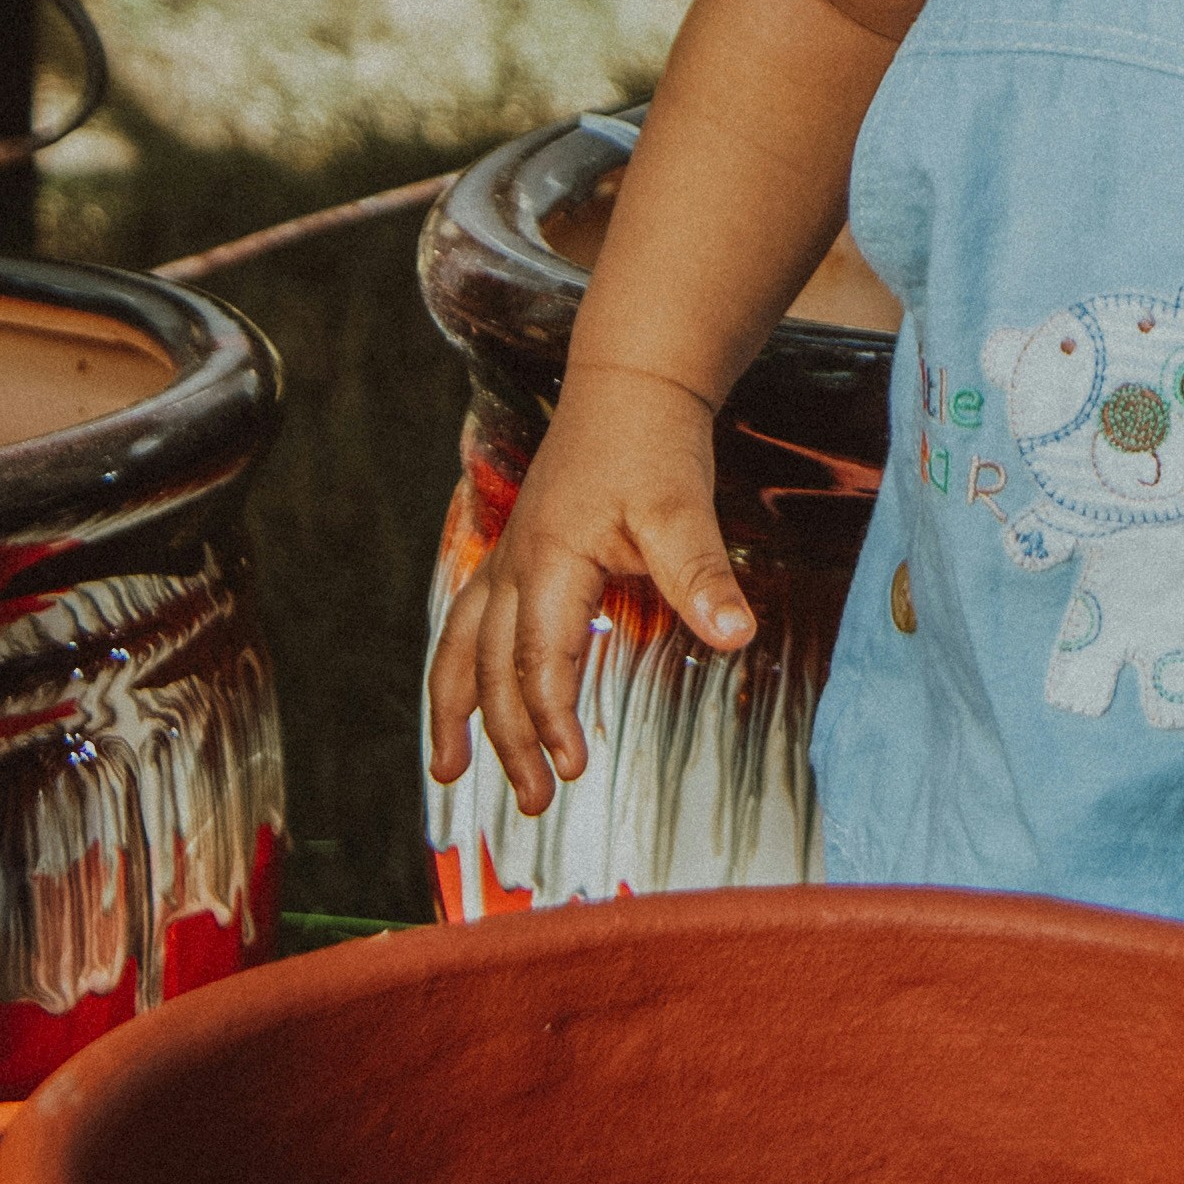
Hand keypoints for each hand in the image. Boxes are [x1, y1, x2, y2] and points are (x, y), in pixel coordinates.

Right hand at [425, 361, 750, 814]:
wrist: (631, 381)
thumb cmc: (654, 444)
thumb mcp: (683, 506)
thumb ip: (701, 574)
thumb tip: (736, 636)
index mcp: (551, 560)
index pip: (541, 659)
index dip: (551, 718)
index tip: (572, 770)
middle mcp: (515, 564)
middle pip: (495, 667)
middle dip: (509, 738)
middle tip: (535, 802)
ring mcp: (509, 557)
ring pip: (463, 646)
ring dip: (454, 710)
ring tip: (448, 772)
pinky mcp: (515, 552)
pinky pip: (470, 623)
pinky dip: (459, 669)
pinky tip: (463, 699)